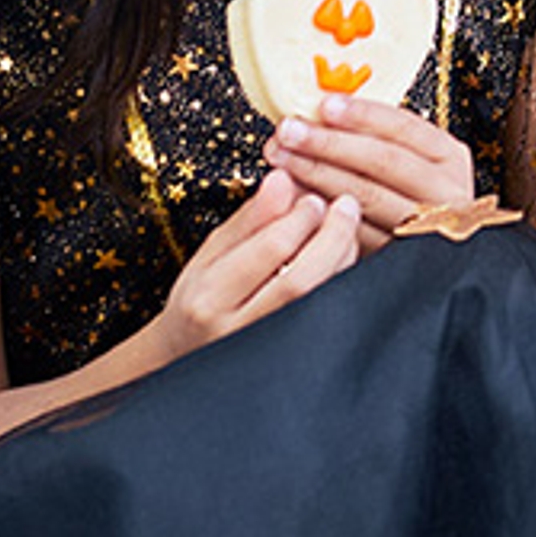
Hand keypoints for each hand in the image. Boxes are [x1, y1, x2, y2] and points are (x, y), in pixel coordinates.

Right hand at [154, 168, 364, 351]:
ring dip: (344, 259)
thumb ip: (251, 219)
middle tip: (346, 207)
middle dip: (333, 236)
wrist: (189, 356)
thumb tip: (284, 178)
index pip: (270, 248)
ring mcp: (268, 350)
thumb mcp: (213, 254)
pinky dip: (343, 283)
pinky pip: (329, 317)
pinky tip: (343, 262)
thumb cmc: (203, 299)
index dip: (301, 217)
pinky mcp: (294, 358)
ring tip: (346, 232)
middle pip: (302, 279)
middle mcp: (236, 329)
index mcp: (209, 296)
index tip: (314, 198)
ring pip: (320, 301)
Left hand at [263, 95, 474, 253]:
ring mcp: (427, 225)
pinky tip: (297, 199)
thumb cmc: (414, 195)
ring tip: (285, 160)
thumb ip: (374, 138)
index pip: (404, 126)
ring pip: (368, 196)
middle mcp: (445, 191)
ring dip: (319, 175)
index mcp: (448, 158)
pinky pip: (358, 233)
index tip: (324, 105)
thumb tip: (322, 113)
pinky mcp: (401, 255)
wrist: (436, 258)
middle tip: (290, 132)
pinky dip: (324, 213)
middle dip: (330, 143)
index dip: (362, 114)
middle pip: (384, 160)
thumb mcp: (410, 158)